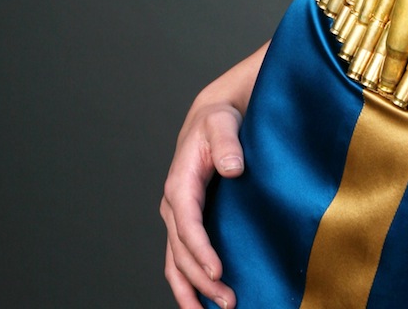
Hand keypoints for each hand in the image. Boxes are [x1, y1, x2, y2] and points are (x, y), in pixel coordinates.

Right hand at [161, 44, 264, 308]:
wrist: (212, 117)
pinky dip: (189, 282)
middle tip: (228, 300)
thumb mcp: (223, 123)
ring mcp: (178, 217)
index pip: (187, 224)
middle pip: (181, 252)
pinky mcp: (187, 222)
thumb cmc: (219, 120)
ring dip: (192, 289)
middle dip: (201, 280)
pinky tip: (203, 301)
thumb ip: (228, 143)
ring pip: (176, 262)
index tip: (217, 271)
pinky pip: (181, 259)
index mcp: (180, 183)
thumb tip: (233, 168)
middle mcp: (174, 205)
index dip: (200, 250)